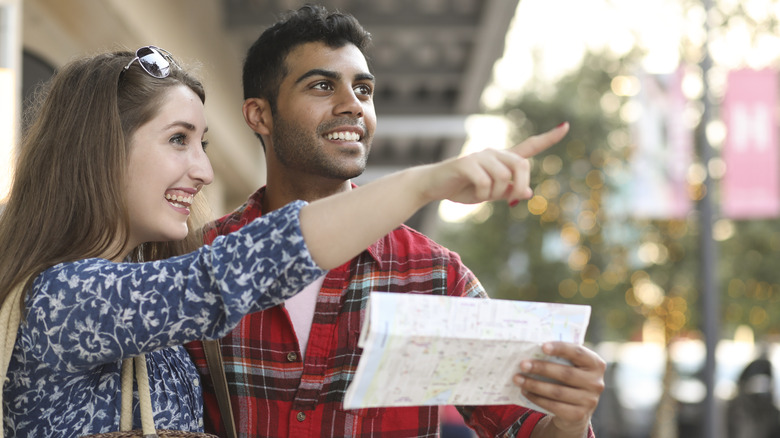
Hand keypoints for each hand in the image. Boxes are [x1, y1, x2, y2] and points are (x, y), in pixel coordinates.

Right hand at [418, 122, 568, 204]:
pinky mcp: (467, 164)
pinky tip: (471, 193)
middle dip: (518, 186)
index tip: (566, 126)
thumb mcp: (489, 194)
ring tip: (479, 194)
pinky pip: (485, 183)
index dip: (549, 138)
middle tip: (508, 198)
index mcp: (502, 159)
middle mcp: (494, 153)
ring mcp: (480, 156)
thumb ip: (508, 191)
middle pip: (521, 166)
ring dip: (494, 194)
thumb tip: (529, 192)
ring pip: (503, 179)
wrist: (434, 186)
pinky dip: (481, 195)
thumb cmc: (462, 188)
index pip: (529, 146)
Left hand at [513, 342, 604, 436]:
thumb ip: (560, 357)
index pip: (578, 352)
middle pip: (565, 373)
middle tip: (522, 364)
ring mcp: (589, 401)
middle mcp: (596, 383)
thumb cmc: (570, 379)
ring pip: (557, 391)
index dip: (560, 348)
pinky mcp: (578, 415)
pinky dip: (536, 398)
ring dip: (534, 384)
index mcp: (596, 364)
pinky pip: (553, 406)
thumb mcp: (572, 366)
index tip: (542, 346)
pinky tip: (525, 391)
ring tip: (518, 378)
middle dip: (541, 368)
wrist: (577, 410)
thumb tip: (532, 348)